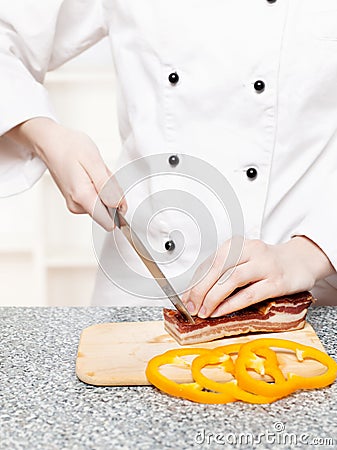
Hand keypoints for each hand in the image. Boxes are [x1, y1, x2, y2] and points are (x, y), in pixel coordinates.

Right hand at [7, 118, 125, 229]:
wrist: (50, 142)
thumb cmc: (69, 147)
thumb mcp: (95, 162)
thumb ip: (107, 187)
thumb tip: (118, 205)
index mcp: (82, 197)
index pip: (109, 222)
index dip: (119, 208)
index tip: (115, 191)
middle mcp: (77, 206)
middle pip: (108, 211)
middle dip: (111, 193)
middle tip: (100, 174)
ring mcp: (75, 205)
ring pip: (103, 204)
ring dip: (105, 188)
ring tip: (92, 172)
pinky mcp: (75, 201)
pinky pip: (96, 199)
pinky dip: (98, 187)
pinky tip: (89, 174)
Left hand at [182, 236, 333, 317]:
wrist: (300, 261)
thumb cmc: (266, 264)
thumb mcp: (242, 261)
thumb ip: (222, 274)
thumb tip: (195, 294)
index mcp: (237, 244)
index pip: (210, 262)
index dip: (195, 282)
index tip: (185, 298)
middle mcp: (250, 250)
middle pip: (218, 268)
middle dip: (200, 290)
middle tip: (191, 307)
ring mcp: (265, 265)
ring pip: (232, 279)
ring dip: (213, 298)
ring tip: (204, 311)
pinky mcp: (277, 282)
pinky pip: (249, 294)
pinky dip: (231, 304)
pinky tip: (220, 312)